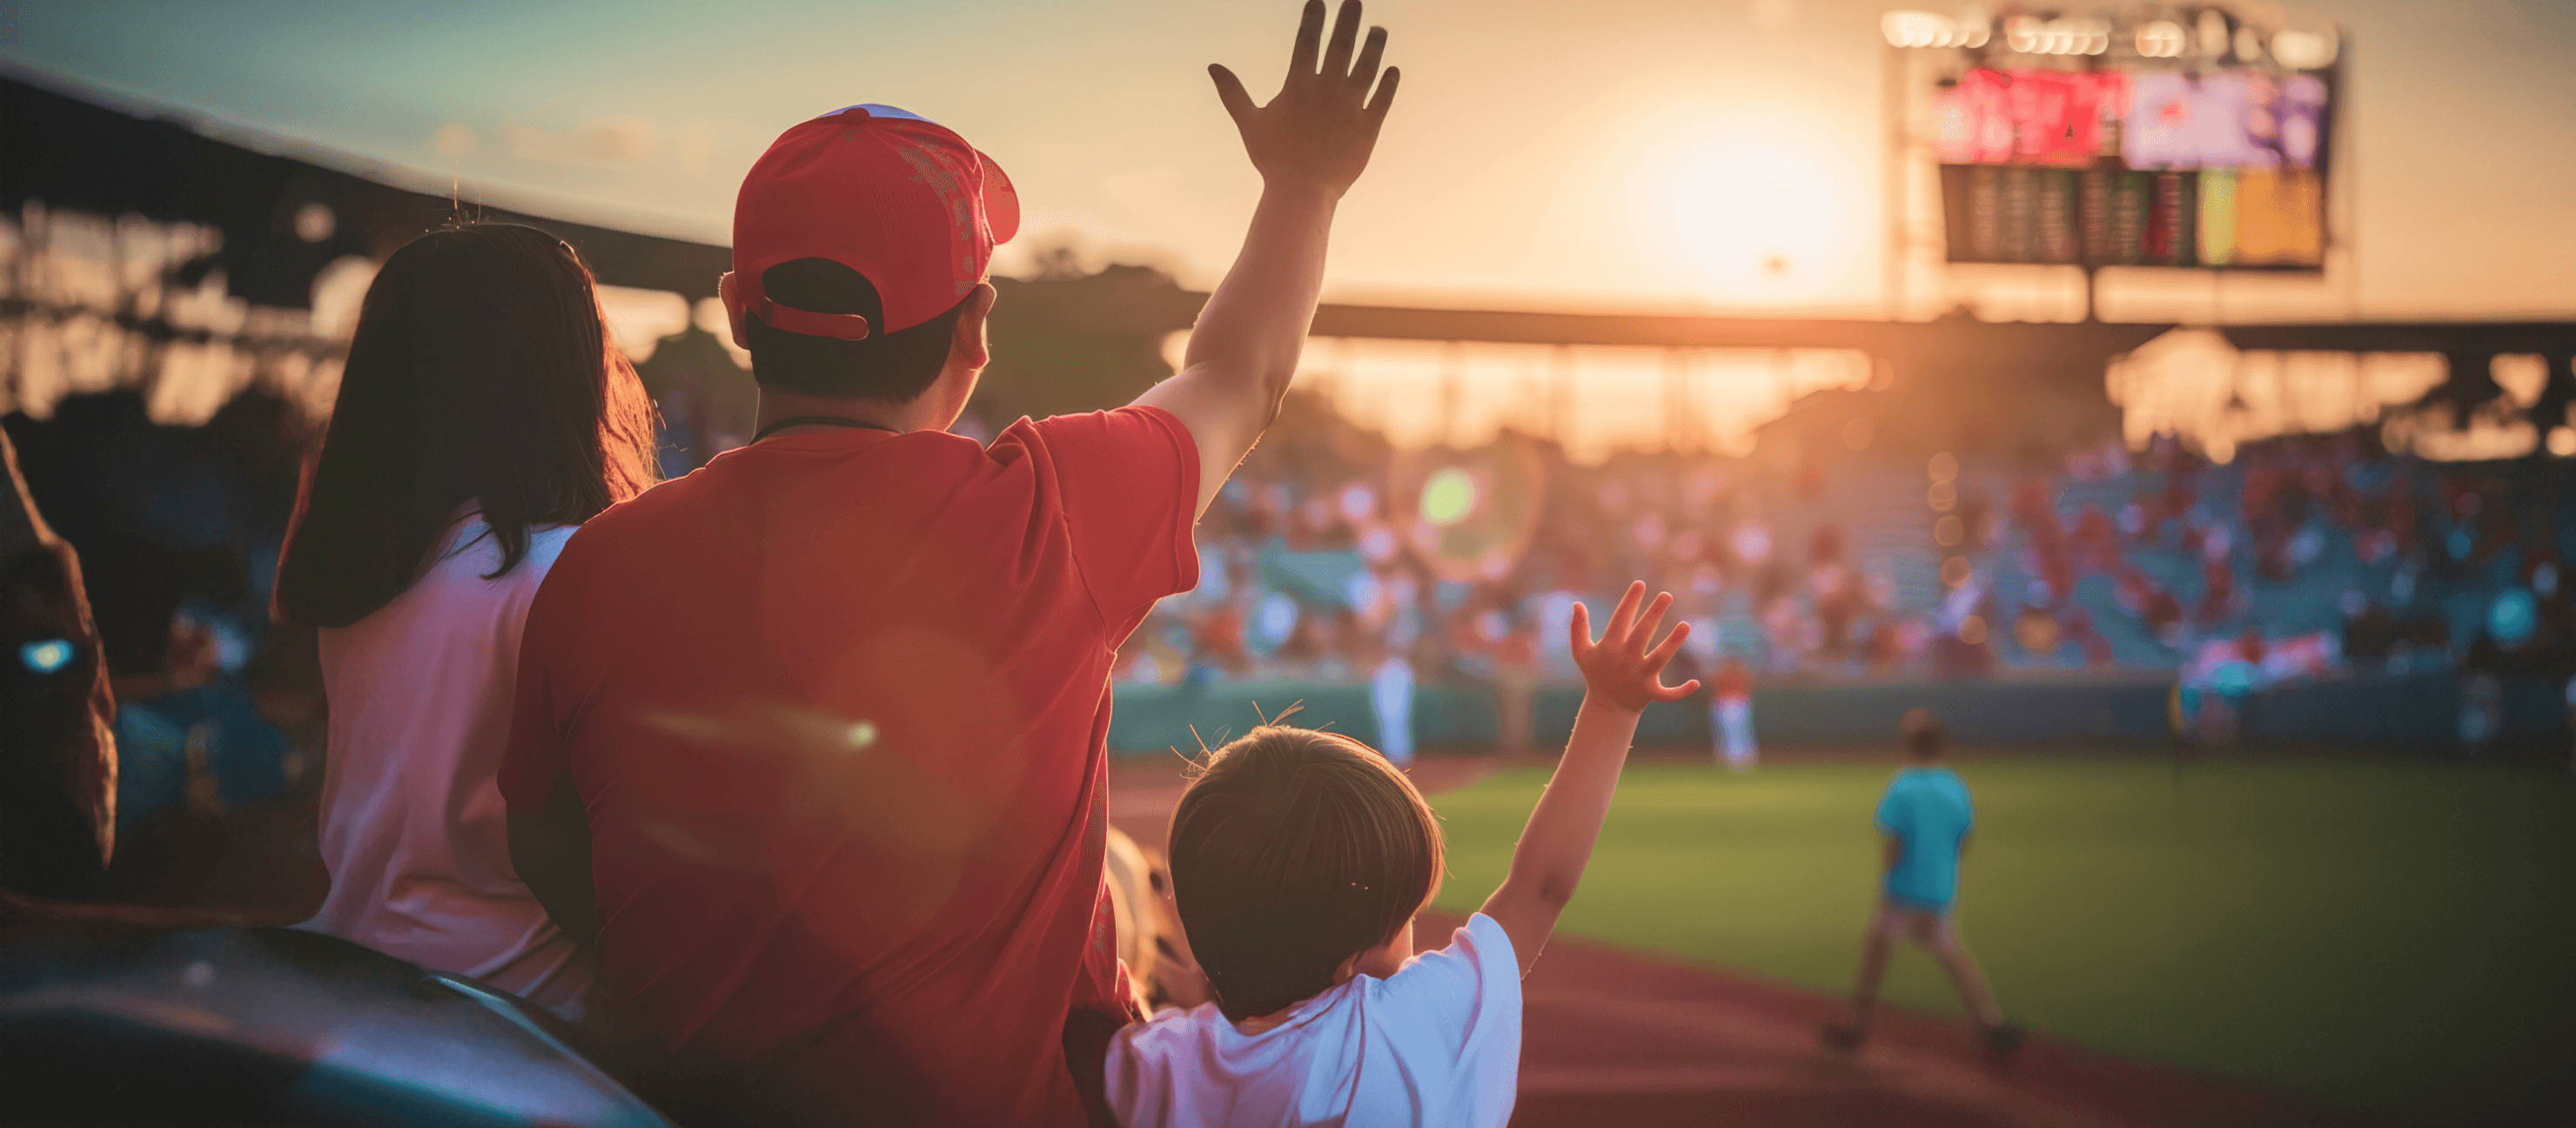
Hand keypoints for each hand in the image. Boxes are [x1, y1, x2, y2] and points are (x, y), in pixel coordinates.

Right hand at [1210, 0, 1399, 196]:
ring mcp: (1350, 106)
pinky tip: (1392, 70)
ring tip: (1378, 31)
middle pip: (1341, 45)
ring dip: (1374, 46)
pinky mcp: (1368, 126)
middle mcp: (1327, 89)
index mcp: (1299, 85)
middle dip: (1348, 19)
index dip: (1313, 17)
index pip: (1307, 40)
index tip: (1319, 1)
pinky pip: (1383, 98)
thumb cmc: (1272, 159)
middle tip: (1355, 1)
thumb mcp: (1249, 122)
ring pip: (1367, 67)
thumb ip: (1233, 92)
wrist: (1302, 191)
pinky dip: (1389, 82)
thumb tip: (1213, 67)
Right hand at [1569, 582, 1700, 713]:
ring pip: (1659, 659)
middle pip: (1642, 635)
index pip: (1620, 620)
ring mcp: (1639, 677)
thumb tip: (1577, 604)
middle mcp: (1625, 661)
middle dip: (1654, 614)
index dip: (1629, 601)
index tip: (1640, 584)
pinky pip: (1668, 694)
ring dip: (1673, 643)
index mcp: (1609, 648)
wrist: (1606, 707)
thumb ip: (1578, 628)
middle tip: (1667, 595)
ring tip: (1686, 625)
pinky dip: (1681, 692)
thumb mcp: (1581, 652)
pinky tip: (1696, 682)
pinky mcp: (1650, 693)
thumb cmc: (1596, 673)